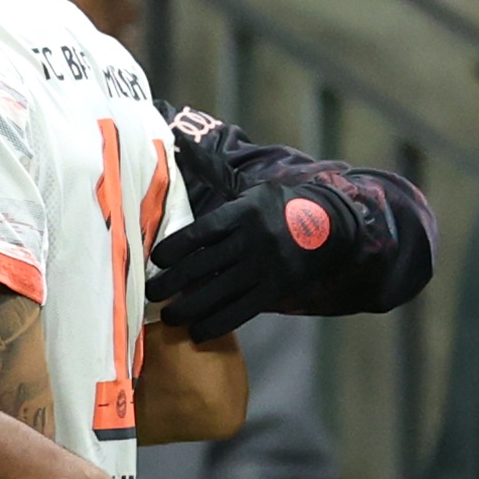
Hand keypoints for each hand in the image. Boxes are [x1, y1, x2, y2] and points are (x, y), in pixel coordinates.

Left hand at [148, 170, 352, 342]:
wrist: (331, 226)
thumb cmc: (276, 207)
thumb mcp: (248, 191)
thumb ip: (214, 183)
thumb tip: (178, 147)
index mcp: (242, 213)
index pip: (201, 232)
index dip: (174, 248)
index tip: (155, 260)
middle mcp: (252, 241)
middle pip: (203, 265)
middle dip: (171, 283)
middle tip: (148, 293)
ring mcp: (265, 267)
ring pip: (219, 292)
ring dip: (189, 308)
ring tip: (167, 317)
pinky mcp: (276, 289)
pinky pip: (242, 311)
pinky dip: (217, 323)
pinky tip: (196, 332)